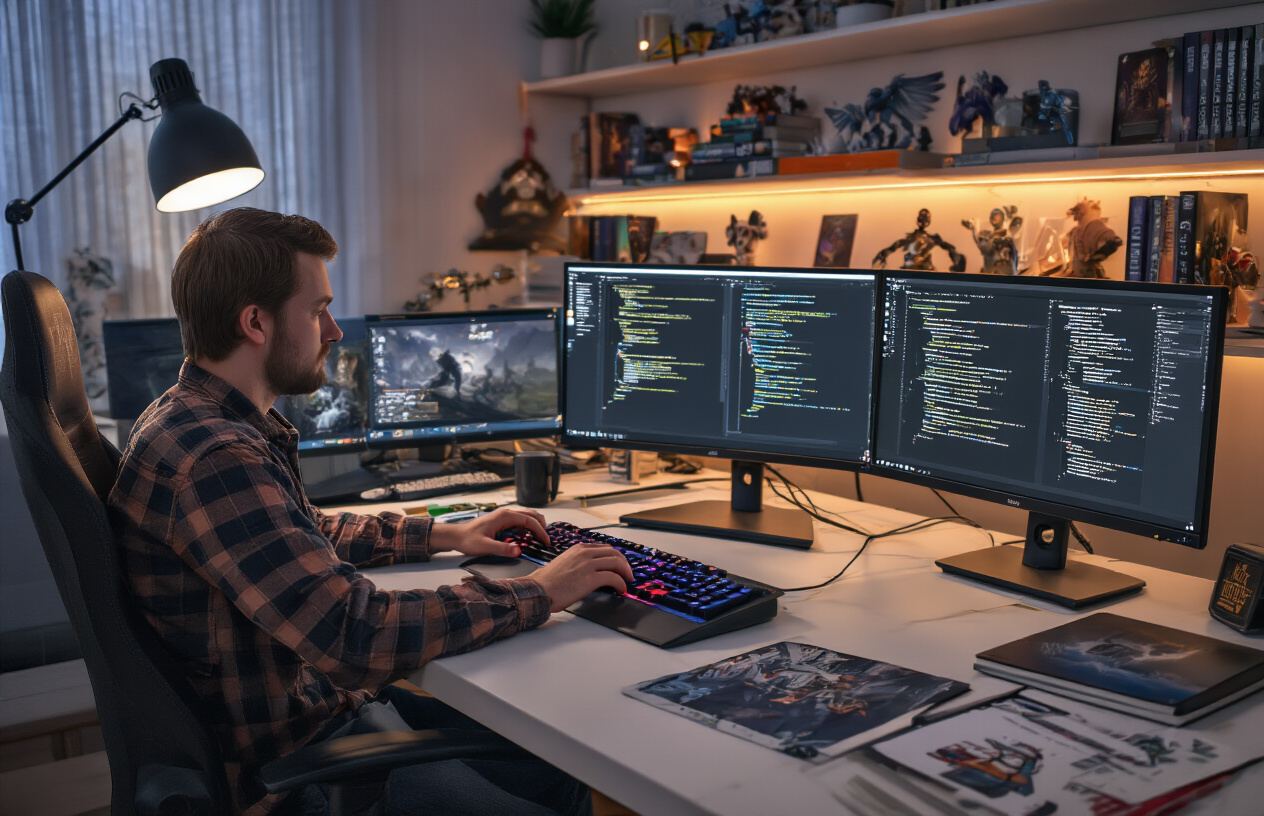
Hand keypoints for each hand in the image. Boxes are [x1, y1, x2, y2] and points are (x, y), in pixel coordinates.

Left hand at [428, 507, 549, 557]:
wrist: (456, 536)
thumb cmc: (468, 539)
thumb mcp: (485, 546)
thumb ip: (502, 548)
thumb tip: (518, 551)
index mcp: (504, 516)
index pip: (529, 520)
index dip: (540, 531)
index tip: (546, 541)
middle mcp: (506, 513)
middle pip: (531, 515)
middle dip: (541, 526)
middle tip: (546, 541)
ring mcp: (504, 516)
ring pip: (526, 517)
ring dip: (535, 526)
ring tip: (539, 540)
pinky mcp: (502, 521)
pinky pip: (520, 522)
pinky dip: (528, 528)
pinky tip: (527, 539)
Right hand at [531, 543, 634, 612]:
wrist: (538, 590)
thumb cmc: (547, 582)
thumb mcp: (564, 563)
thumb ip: (578, 562)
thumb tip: (589, 571)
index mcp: (578, 549)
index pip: (604, 548)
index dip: (616, 557)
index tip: (620, 565)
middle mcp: (584, 553)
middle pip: (614, 553)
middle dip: (624, 563)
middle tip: (628, 573)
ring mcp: (588, 564)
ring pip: (616, 563)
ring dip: (625, 572)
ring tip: (627, 581)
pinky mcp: (590, 578)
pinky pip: (613, 578)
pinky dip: (621, 583)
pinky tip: (621, 589)